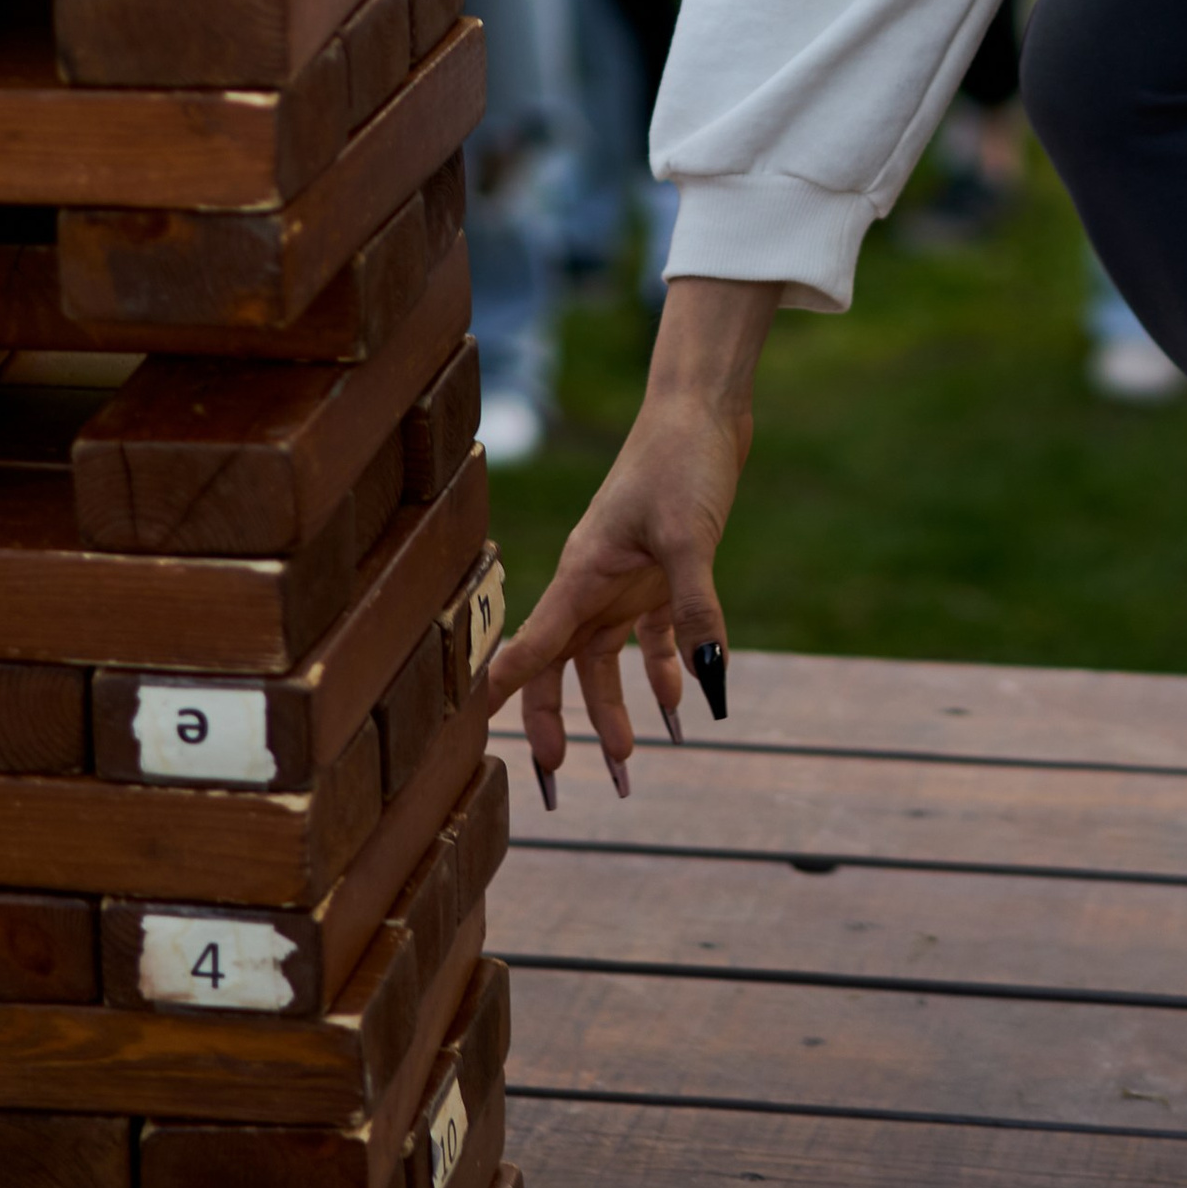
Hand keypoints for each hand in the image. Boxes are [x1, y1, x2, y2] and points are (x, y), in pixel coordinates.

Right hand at [485, 277, 779, 798]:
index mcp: (584, 571)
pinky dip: (665, 672)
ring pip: (606, 660)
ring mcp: (627, 578)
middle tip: (558, 776)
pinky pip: (655, 637)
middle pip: (563, 664)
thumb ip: (694, 606)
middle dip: (558, 720)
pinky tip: (682, 707)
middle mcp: (595, 581)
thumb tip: (708, 677)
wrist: (703, 412)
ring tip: (627, 764)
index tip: (477, 730)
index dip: (507, 686)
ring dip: (614, 709)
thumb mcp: (691, 536)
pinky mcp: (662, 573)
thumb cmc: (682, 461)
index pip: (536, 641)